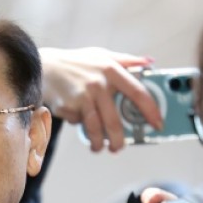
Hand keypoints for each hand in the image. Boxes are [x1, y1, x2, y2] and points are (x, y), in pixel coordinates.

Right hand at [40, 46, 161, 152]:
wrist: (44, 66)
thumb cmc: (77, 62)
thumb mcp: (102, 55)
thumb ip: (126, 60)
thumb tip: (150, 62)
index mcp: (111, 70)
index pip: (138, 93)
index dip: (151, 110)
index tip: (157, 124)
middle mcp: (98, 84)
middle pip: (114, 121)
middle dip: (119, 140)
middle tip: (120, 148)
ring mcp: (82, 96)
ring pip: (95, 129)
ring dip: (98, 143)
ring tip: (98, 148)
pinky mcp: (67, 106)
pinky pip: (78, 122)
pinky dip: (78, 124)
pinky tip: (76, 119)